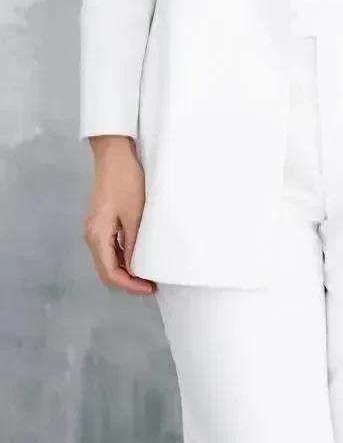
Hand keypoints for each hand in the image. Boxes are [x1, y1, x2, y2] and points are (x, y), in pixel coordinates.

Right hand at [83, 137, 155, 294]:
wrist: (114, 153)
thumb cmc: (126, 181)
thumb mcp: (134, 214)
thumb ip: (133, 244)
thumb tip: (135, 269)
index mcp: (97, 236)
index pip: (110, 274)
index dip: (130, 286)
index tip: (150, 288)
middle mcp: (91, 236)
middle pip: (106, 270)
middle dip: (127, 281)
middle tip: (150, 285)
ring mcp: (94, 228)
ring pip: (106, 260)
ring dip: (125, 270)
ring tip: (146, 274)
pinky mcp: (100, 221)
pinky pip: (108, 248)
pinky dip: (121, 257)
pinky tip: (137, 257)